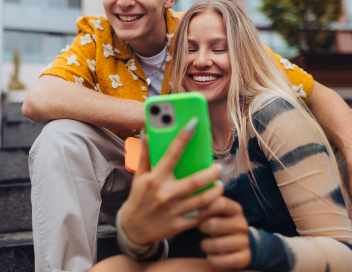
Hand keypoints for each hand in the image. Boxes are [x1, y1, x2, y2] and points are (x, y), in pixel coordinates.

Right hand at [120, 117, 222, 244]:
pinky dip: (211, 208)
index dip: (183, 136)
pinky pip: (201, 216)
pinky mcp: (179, 225)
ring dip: (215, 190)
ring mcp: (173, 211)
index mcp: (155, 179)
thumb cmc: (138, 198)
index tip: (194, 122)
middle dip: (211, 172)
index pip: (172, 153)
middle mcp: (165, 194)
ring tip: (219, 184)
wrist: (132, 229)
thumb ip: (145, 155)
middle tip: (218, 167)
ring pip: (203, 199)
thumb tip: (147, 134)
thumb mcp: (139, 177)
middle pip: (195, 180)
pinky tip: (215, 201)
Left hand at [199, 196, 250, 268]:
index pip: (220, 204)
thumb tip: (193, 205)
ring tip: (205, 244)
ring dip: (206, 245)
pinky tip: (211, 257)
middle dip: (202, 227)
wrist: (237, 243)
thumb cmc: (220, 223)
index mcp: (235, 209)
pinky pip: (227, 260)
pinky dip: (215, 260)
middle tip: (201, 228)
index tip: (196, 213)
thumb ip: (206, 205)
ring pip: (218, 244)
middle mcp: (242, 224)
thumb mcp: (216, 212)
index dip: (204, 209)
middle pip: (214, 224)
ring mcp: (245, 241)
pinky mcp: (245, 257)